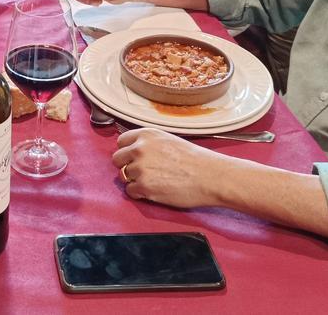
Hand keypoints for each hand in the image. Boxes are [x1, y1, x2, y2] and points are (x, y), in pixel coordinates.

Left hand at [111, 128, 226, 208]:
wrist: (210, 176)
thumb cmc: (195, 160)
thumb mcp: (168, 140)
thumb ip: (148, 143)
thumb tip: (133, 151)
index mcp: (146, 134)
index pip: (121, 142)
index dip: (127, 152)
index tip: (133, 158)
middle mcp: (139, 149)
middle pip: (117, 159)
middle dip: (127, 166)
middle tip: (142, 172)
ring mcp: (140, 168)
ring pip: (123, 176)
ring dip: (135, 180)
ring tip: (153, 181)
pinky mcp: (144, 187)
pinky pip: (130, 191)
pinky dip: (139, 193)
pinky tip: (153, 190)